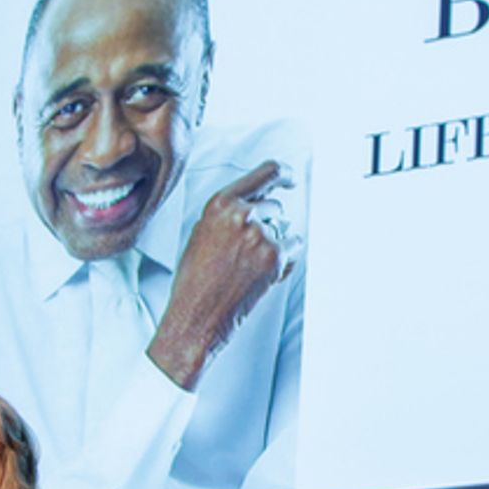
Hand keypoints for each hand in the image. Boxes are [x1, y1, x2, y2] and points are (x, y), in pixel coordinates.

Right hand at [149, 160, 300, 390]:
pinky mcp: (274, 256)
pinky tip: (261, 275)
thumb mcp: (203, 233)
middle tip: (252, 249)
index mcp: (221, 203)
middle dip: (270, 225)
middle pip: (275, 207)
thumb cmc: (195, 280)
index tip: (289, 179)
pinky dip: (284, 261)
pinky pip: (293, 250)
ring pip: (285, 230)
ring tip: (249, 267)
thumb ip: (228, 214)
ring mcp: (260, 234)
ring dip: (276, 245)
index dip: (284, 174)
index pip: (265, 173)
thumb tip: (256, 205)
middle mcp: (241, 214)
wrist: (195, 314)